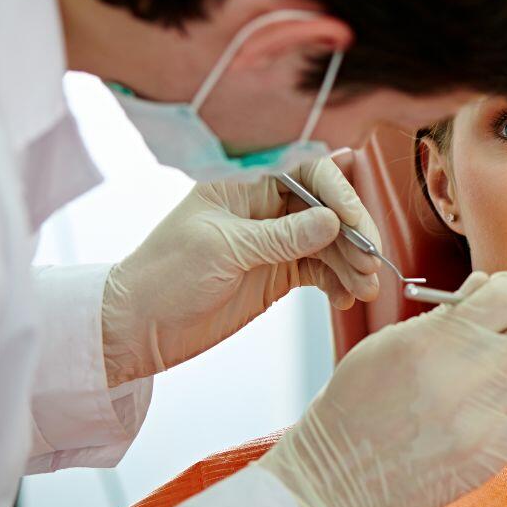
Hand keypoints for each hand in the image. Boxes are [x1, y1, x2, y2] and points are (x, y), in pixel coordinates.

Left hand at [101, 156, 382, 386]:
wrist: (135, 330)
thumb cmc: (163, 278)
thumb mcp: (223, 251)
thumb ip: (281, 236)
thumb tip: (333, 221)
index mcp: (246, 189)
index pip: (308, 176)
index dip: (339, 195)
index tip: (355, 225)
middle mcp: (265, 212)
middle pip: (327, 211)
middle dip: (353, 235)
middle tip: (371, 263)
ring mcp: (273, 245)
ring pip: (329, 245)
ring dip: (352, 264)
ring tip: (366, 288)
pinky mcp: (277, 276)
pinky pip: (320, 272)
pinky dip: (338, 284)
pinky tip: (347, 298)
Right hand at [258, 271, 506, 506]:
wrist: (338, 478)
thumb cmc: (356, 405)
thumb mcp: (390, 342)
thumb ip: (445, 314)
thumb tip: (484, 287)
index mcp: (436, 343)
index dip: (504, 289)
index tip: (496, 294)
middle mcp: (467, 380)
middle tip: (495, 331)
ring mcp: (485, 422)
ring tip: (475, 374)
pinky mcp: (493, 455)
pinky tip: (485, 403)